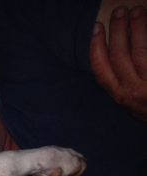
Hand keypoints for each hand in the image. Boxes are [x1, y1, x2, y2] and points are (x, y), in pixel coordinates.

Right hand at [89, 6, 146, 123]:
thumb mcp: (130, 101)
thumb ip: (121, 81)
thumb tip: (117, 46)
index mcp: (119, 95)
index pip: (101, 69)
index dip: (96, 47)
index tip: (96, 28)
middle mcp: (132, 90)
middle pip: (120, 55)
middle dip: (118, 30)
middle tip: (119, 12)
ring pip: (141, 52)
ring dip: (137, 28)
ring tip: (136, 11)